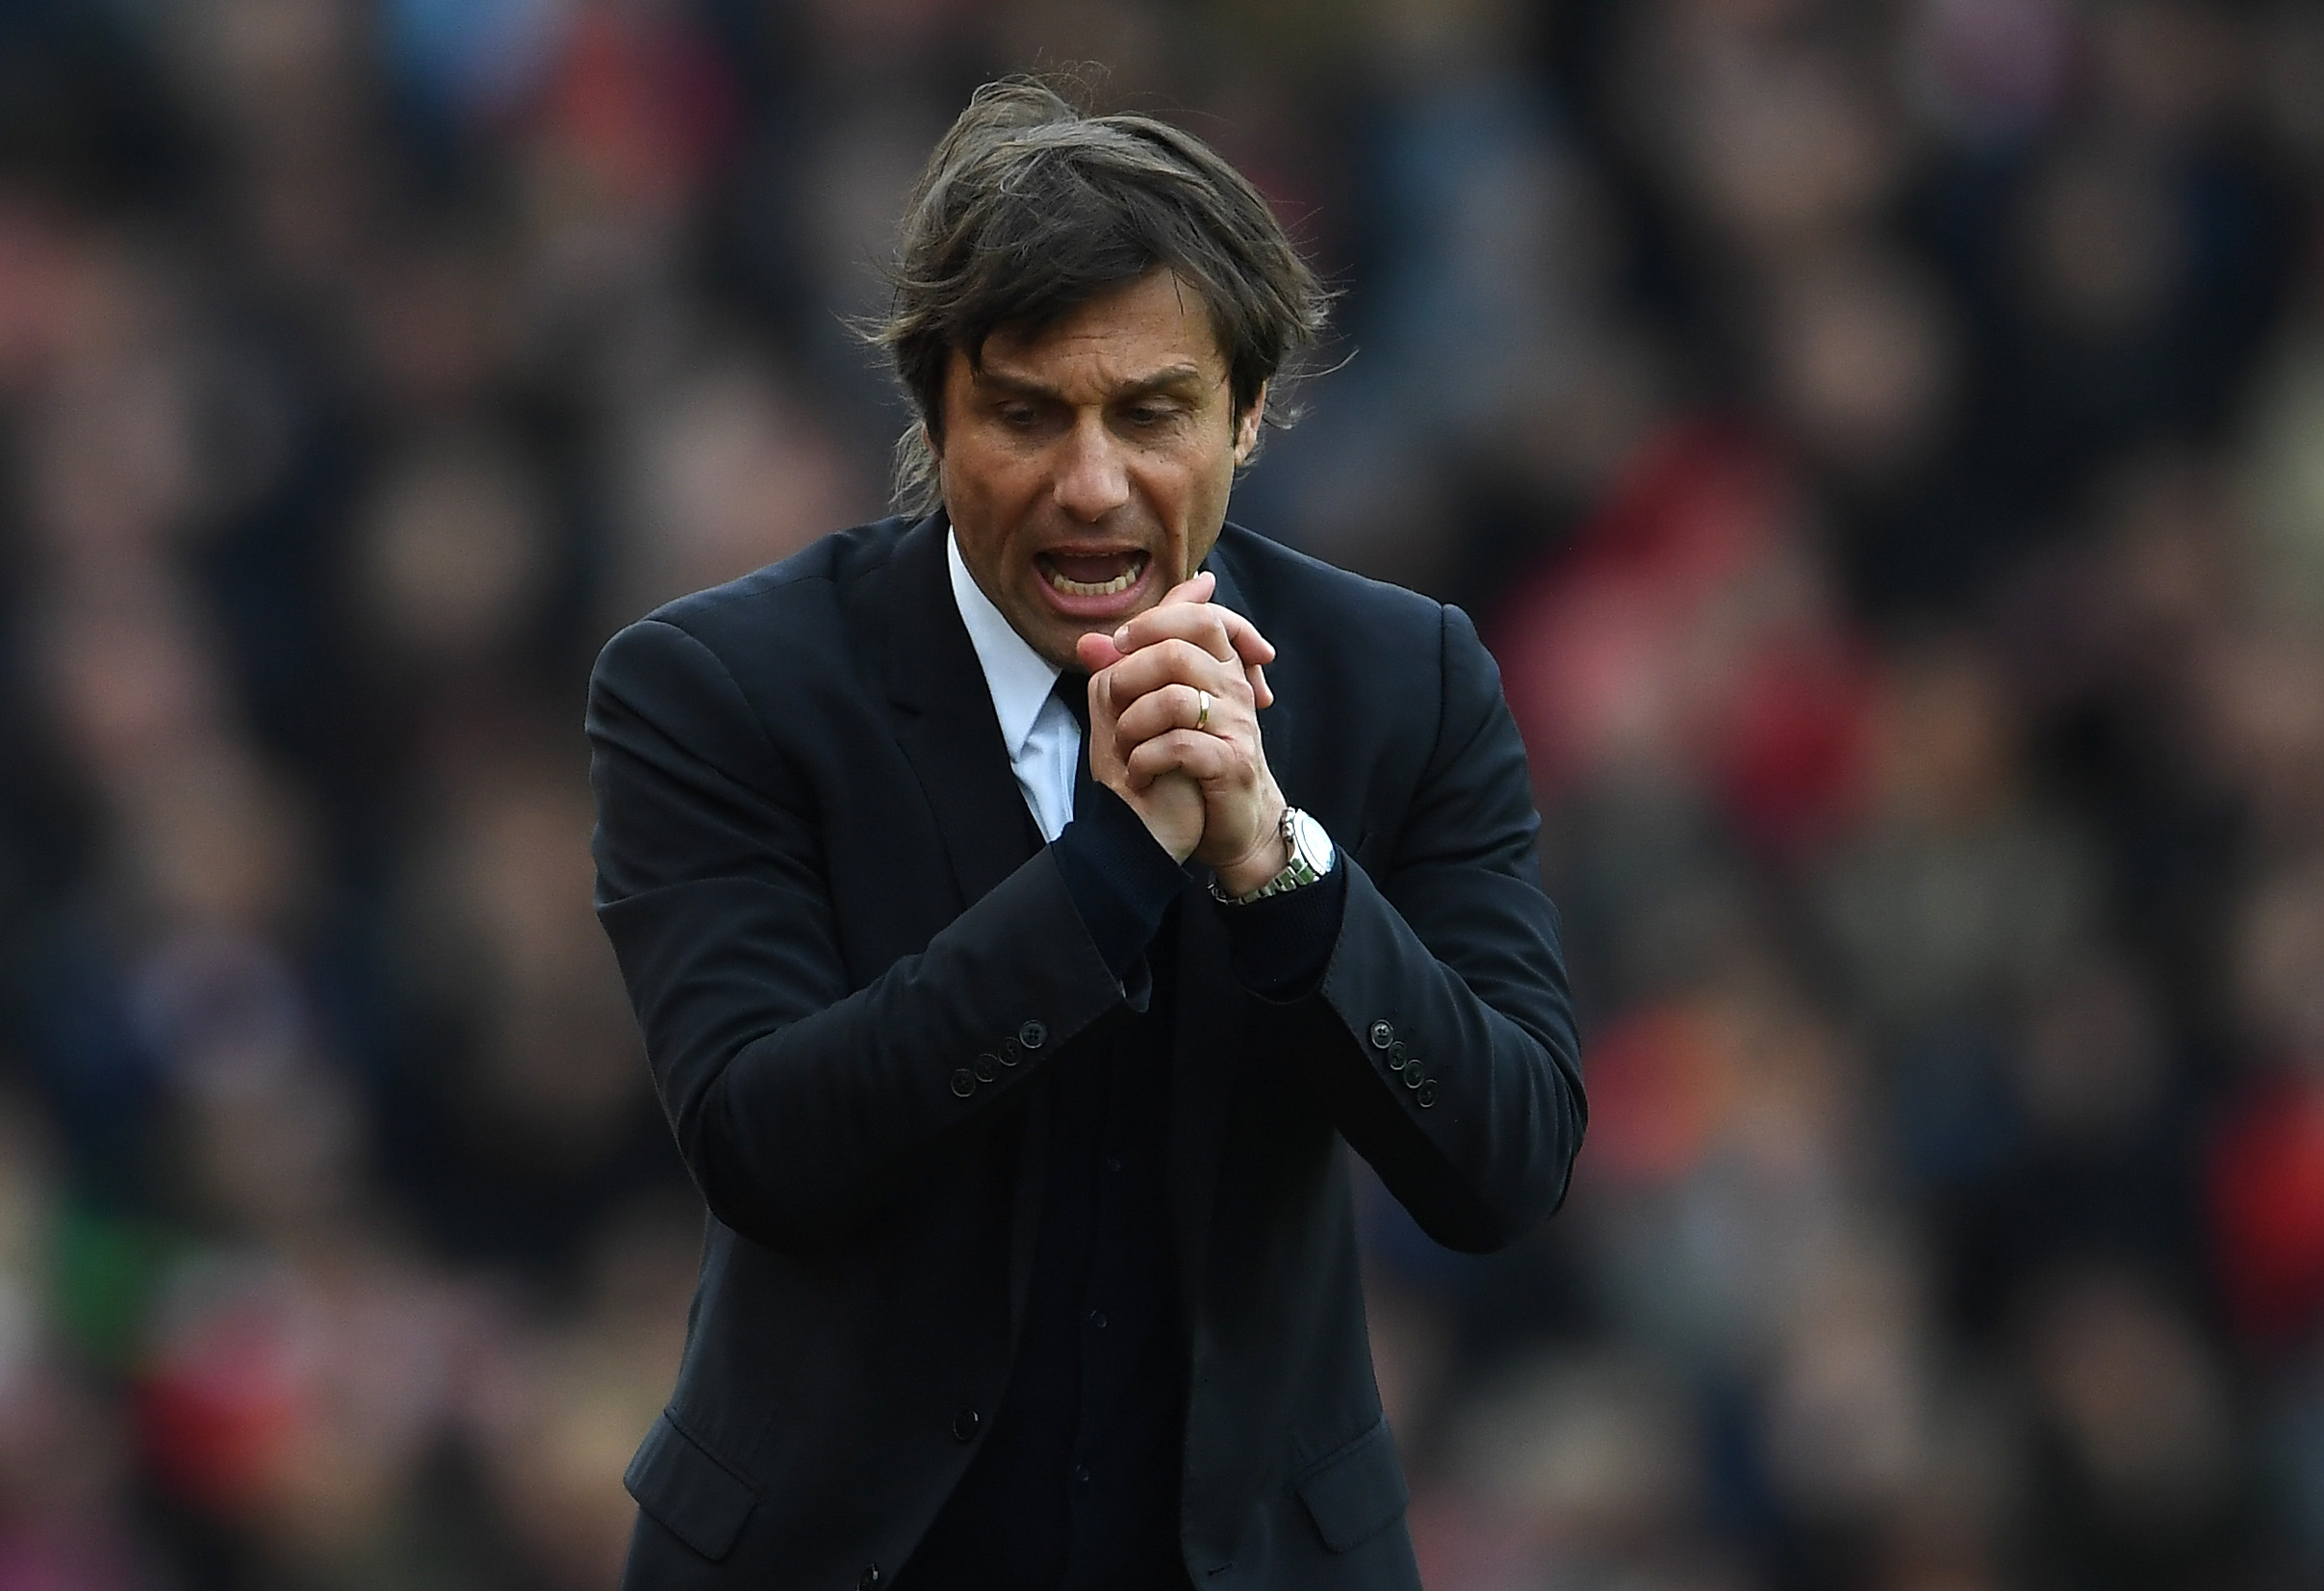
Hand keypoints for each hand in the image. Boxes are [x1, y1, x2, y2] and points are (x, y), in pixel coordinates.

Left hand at [1079, 574, 1289, 894]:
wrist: (1231, 822)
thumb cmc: (1188, 762)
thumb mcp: (1152, 711)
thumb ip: (1126, 673)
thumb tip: (1086, 643)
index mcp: (1220, 667)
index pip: (1199, 617)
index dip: (1152, 623)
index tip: (1120, 645)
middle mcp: (1234, 689)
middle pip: (1177, 652)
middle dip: (1128, 677)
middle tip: (1115, 704)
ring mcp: (1236, 725)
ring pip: (1174, 698)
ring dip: (1132, 725)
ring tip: (1126, 747)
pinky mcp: (1231, 763)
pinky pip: (1178, 745)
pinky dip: (1145, 760)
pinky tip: (1140, 774)